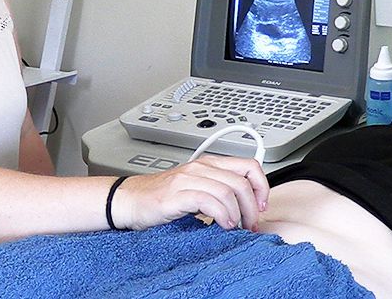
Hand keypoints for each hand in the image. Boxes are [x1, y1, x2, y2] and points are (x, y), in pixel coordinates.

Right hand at [111, 155, 268, 231]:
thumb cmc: (161, 197)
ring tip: (233, 226)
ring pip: (228, 190)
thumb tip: (248, 207)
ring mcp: (188, 179)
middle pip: (241, 181)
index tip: (261, 206)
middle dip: (252, 207)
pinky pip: (209, 200)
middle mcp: (200, 168)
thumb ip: (219, 191)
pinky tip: (221, 225)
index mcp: (208, 164)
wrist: (130, 200)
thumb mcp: (196, 188)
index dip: (261, 186)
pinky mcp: (177, 194)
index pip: (248, 166)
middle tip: (249, 224)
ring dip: (238, 214)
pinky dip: (222, 215)